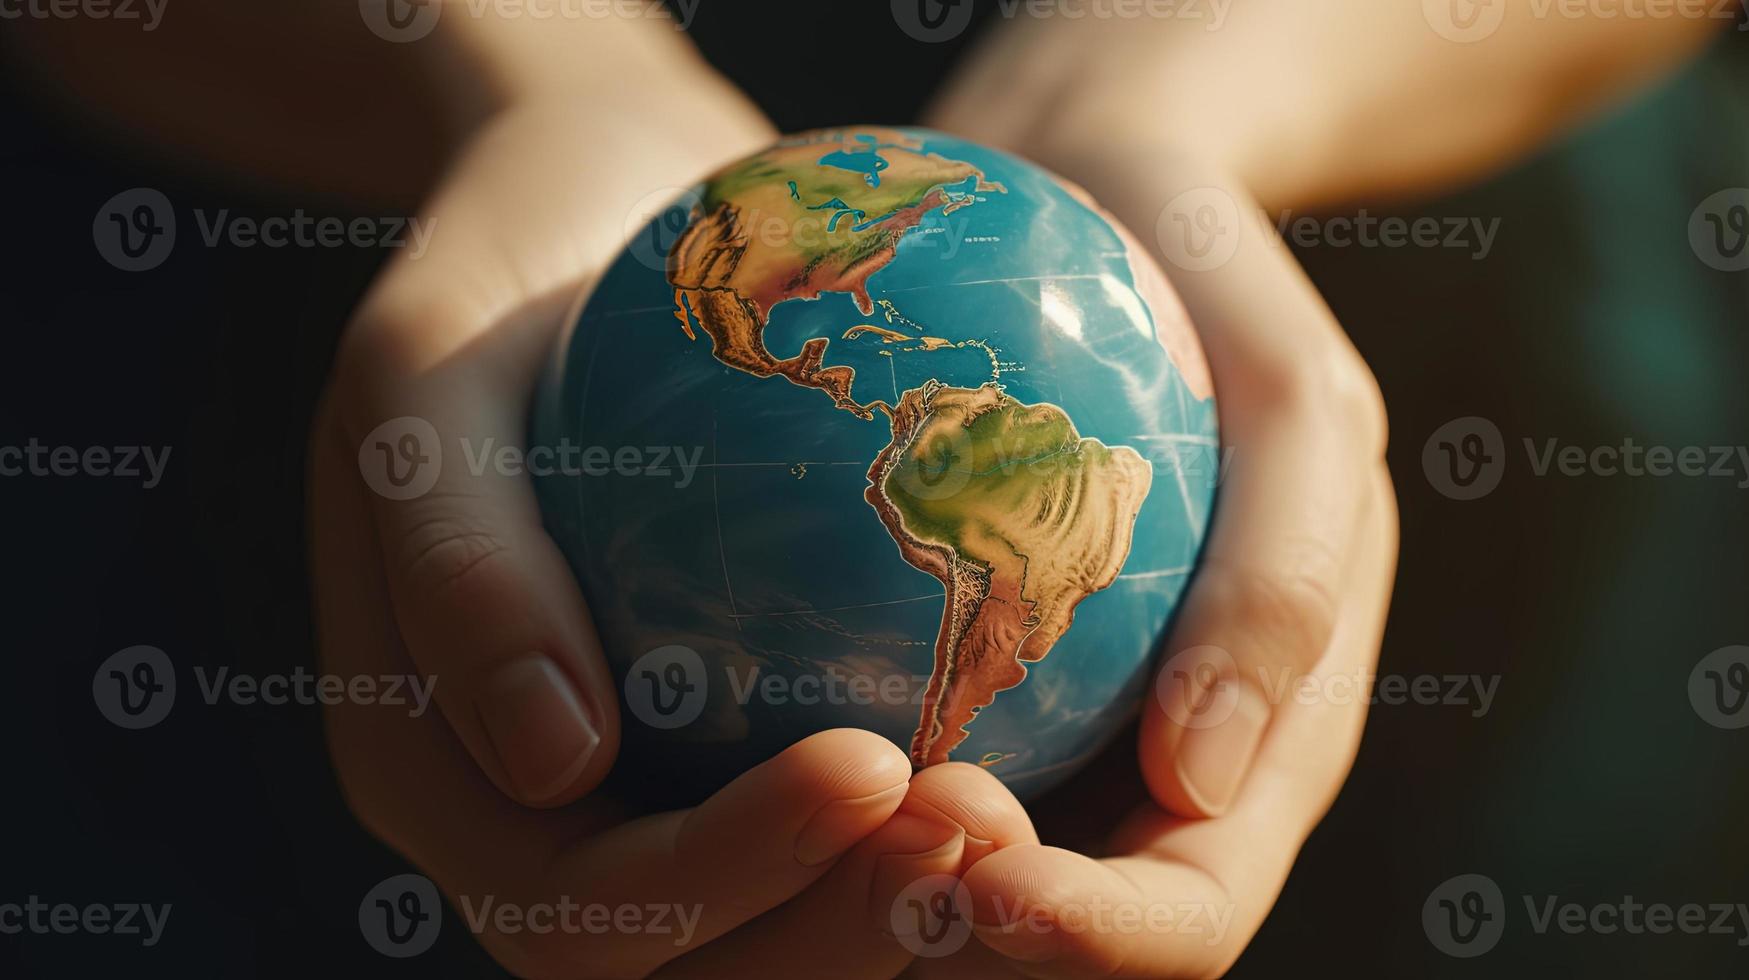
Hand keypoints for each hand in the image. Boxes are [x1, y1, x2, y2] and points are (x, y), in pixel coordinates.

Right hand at [309, 69, 1042, 975]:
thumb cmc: (499, 268)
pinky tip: (1029, 745)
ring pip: (767, 924)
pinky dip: (912, 811)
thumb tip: (556, 761)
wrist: (587, 209)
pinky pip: (822, 809)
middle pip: (682, 959)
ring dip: (891, 902)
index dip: (722, 877)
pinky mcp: (716, 729)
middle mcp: (523, 810)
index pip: (575, 905)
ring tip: (1016, 812)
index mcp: (425, 764)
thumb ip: (458, 558)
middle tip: (985, 824)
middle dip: (834, 925)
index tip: (873, 764)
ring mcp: (623, 781)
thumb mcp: (427, 366)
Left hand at [899, 21, 1398, 976]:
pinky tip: (738, 724)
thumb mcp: (1297, 397)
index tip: (985, 877)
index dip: (1099, 939)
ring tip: (806, 801)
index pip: (1190, 908)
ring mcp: (1064, 727)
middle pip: (1065, 930)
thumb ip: (1288, 580)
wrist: (1094, 201)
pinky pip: (896, 752)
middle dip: (967, 930)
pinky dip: (834, 770)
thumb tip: (1204, 785)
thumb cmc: (1213, 290)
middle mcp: (1163, 771)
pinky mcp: (970, 669)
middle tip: (868, 846)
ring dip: (878, 874)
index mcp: (1274, 742)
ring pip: (962, 870)